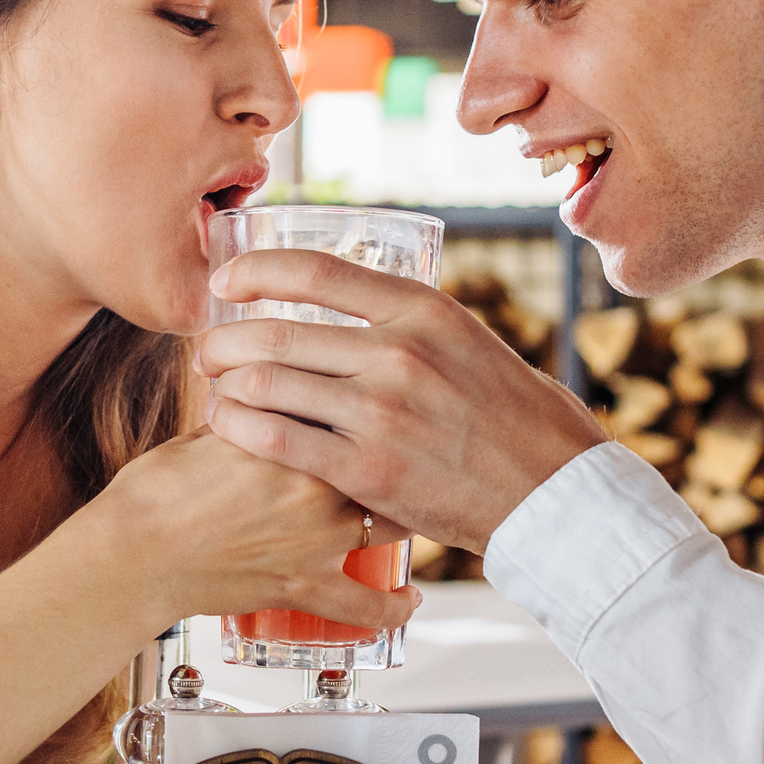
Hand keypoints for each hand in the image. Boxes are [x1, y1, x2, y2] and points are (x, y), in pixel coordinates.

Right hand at [84, 428, 419, 636]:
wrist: (130, 553)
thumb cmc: (155, 492)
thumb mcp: (207, 433)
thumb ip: (253, 417)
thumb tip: (271, 398)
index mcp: (290, 433)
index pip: (355, 405)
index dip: (374, 402)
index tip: (385, 402)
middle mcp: (316, 483)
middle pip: (388, 458)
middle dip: (402, 455)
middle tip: (411, 453)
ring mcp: (315, 539)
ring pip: (394, 523)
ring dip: (408, 516)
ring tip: (418, 512)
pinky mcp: (302, 587)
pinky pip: (365, 605)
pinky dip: (393, 605)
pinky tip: (409, 599)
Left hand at [196, 254, 605, 551]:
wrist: (555, 493)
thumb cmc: (517, 419)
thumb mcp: (470, 343)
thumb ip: (413, 324)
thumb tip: (358, 304)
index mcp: (424, 310)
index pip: (316, 269)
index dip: (256, 270)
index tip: (226, 280)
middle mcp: (399, 351)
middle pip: (276, 331)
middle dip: (225, 340)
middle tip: (208, 350)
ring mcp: (382, 411)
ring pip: (268, 384)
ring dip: (226, 385)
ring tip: (215, 391)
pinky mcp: (369, 469)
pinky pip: (278, 439)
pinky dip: (239, 428)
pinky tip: (226, 427)